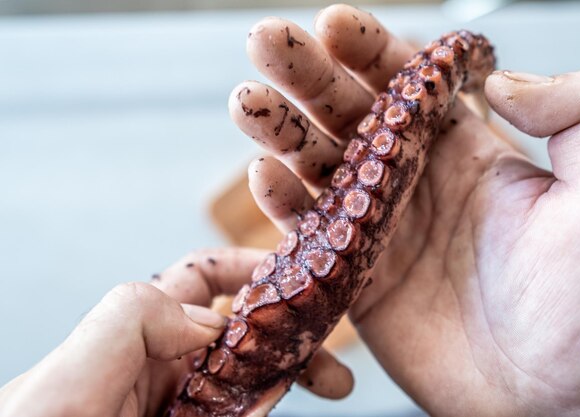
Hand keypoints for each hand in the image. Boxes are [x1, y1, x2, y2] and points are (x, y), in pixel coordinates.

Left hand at [0, 248, 352, 416]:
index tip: (297, 272)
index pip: (201, 281)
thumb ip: (130, 323)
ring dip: (289, 371)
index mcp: (133, 334)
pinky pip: (235, 413)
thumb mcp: (67, 377)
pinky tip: (282, 401)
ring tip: (331, 380)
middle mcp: (158, 366)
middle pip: (239, 331)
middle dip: (289, 331)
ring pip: (246, 377)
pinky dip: (263, 404)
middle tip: (332, 350)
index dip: (249, 267)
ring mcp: (175, 407)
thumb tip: (209, 321)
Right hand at [232, 5, 579, 416]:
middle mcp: (417, 184)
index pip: (409, 84)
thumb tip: (502, 82)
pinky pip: (313, 235)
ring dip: (280, 133)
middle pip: (349, 116)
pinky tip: (263, 177)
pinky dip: (285, 206)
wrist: (563, 397)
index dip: (369, 50)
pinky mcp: (359, 280)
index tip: (335, 24)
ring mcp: (382, 231)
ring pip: (319, 169)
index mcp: (470, 153)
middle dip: (307, 76)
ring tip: (247, 101)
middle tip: (267, 42)